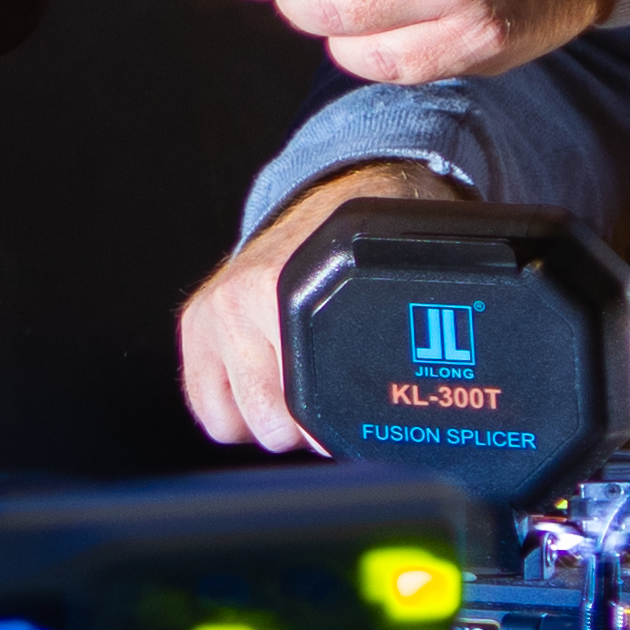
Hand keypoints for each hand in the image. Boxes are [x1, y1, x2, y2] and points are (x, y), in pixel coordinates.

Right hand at [179, 162, 462, 453]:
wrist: (334, 199)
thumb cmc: (366, 243)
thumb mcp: (386, 291)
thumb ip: (396, 345)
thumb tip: (434, 412)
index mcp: (285, 290)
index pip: (302, 405)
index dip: (334, 429)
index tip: (351, 425)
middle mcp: (238, 302)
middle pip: (273, 426)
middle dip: (306, 426)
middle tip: (329, 394)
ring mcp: (213, 316)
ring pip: (239, 423)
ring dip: (273, 417)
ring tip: (301, 383)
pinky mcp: (195, 326)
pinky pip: (212, 409)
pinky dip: (240, 410)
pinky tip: (271, 384)